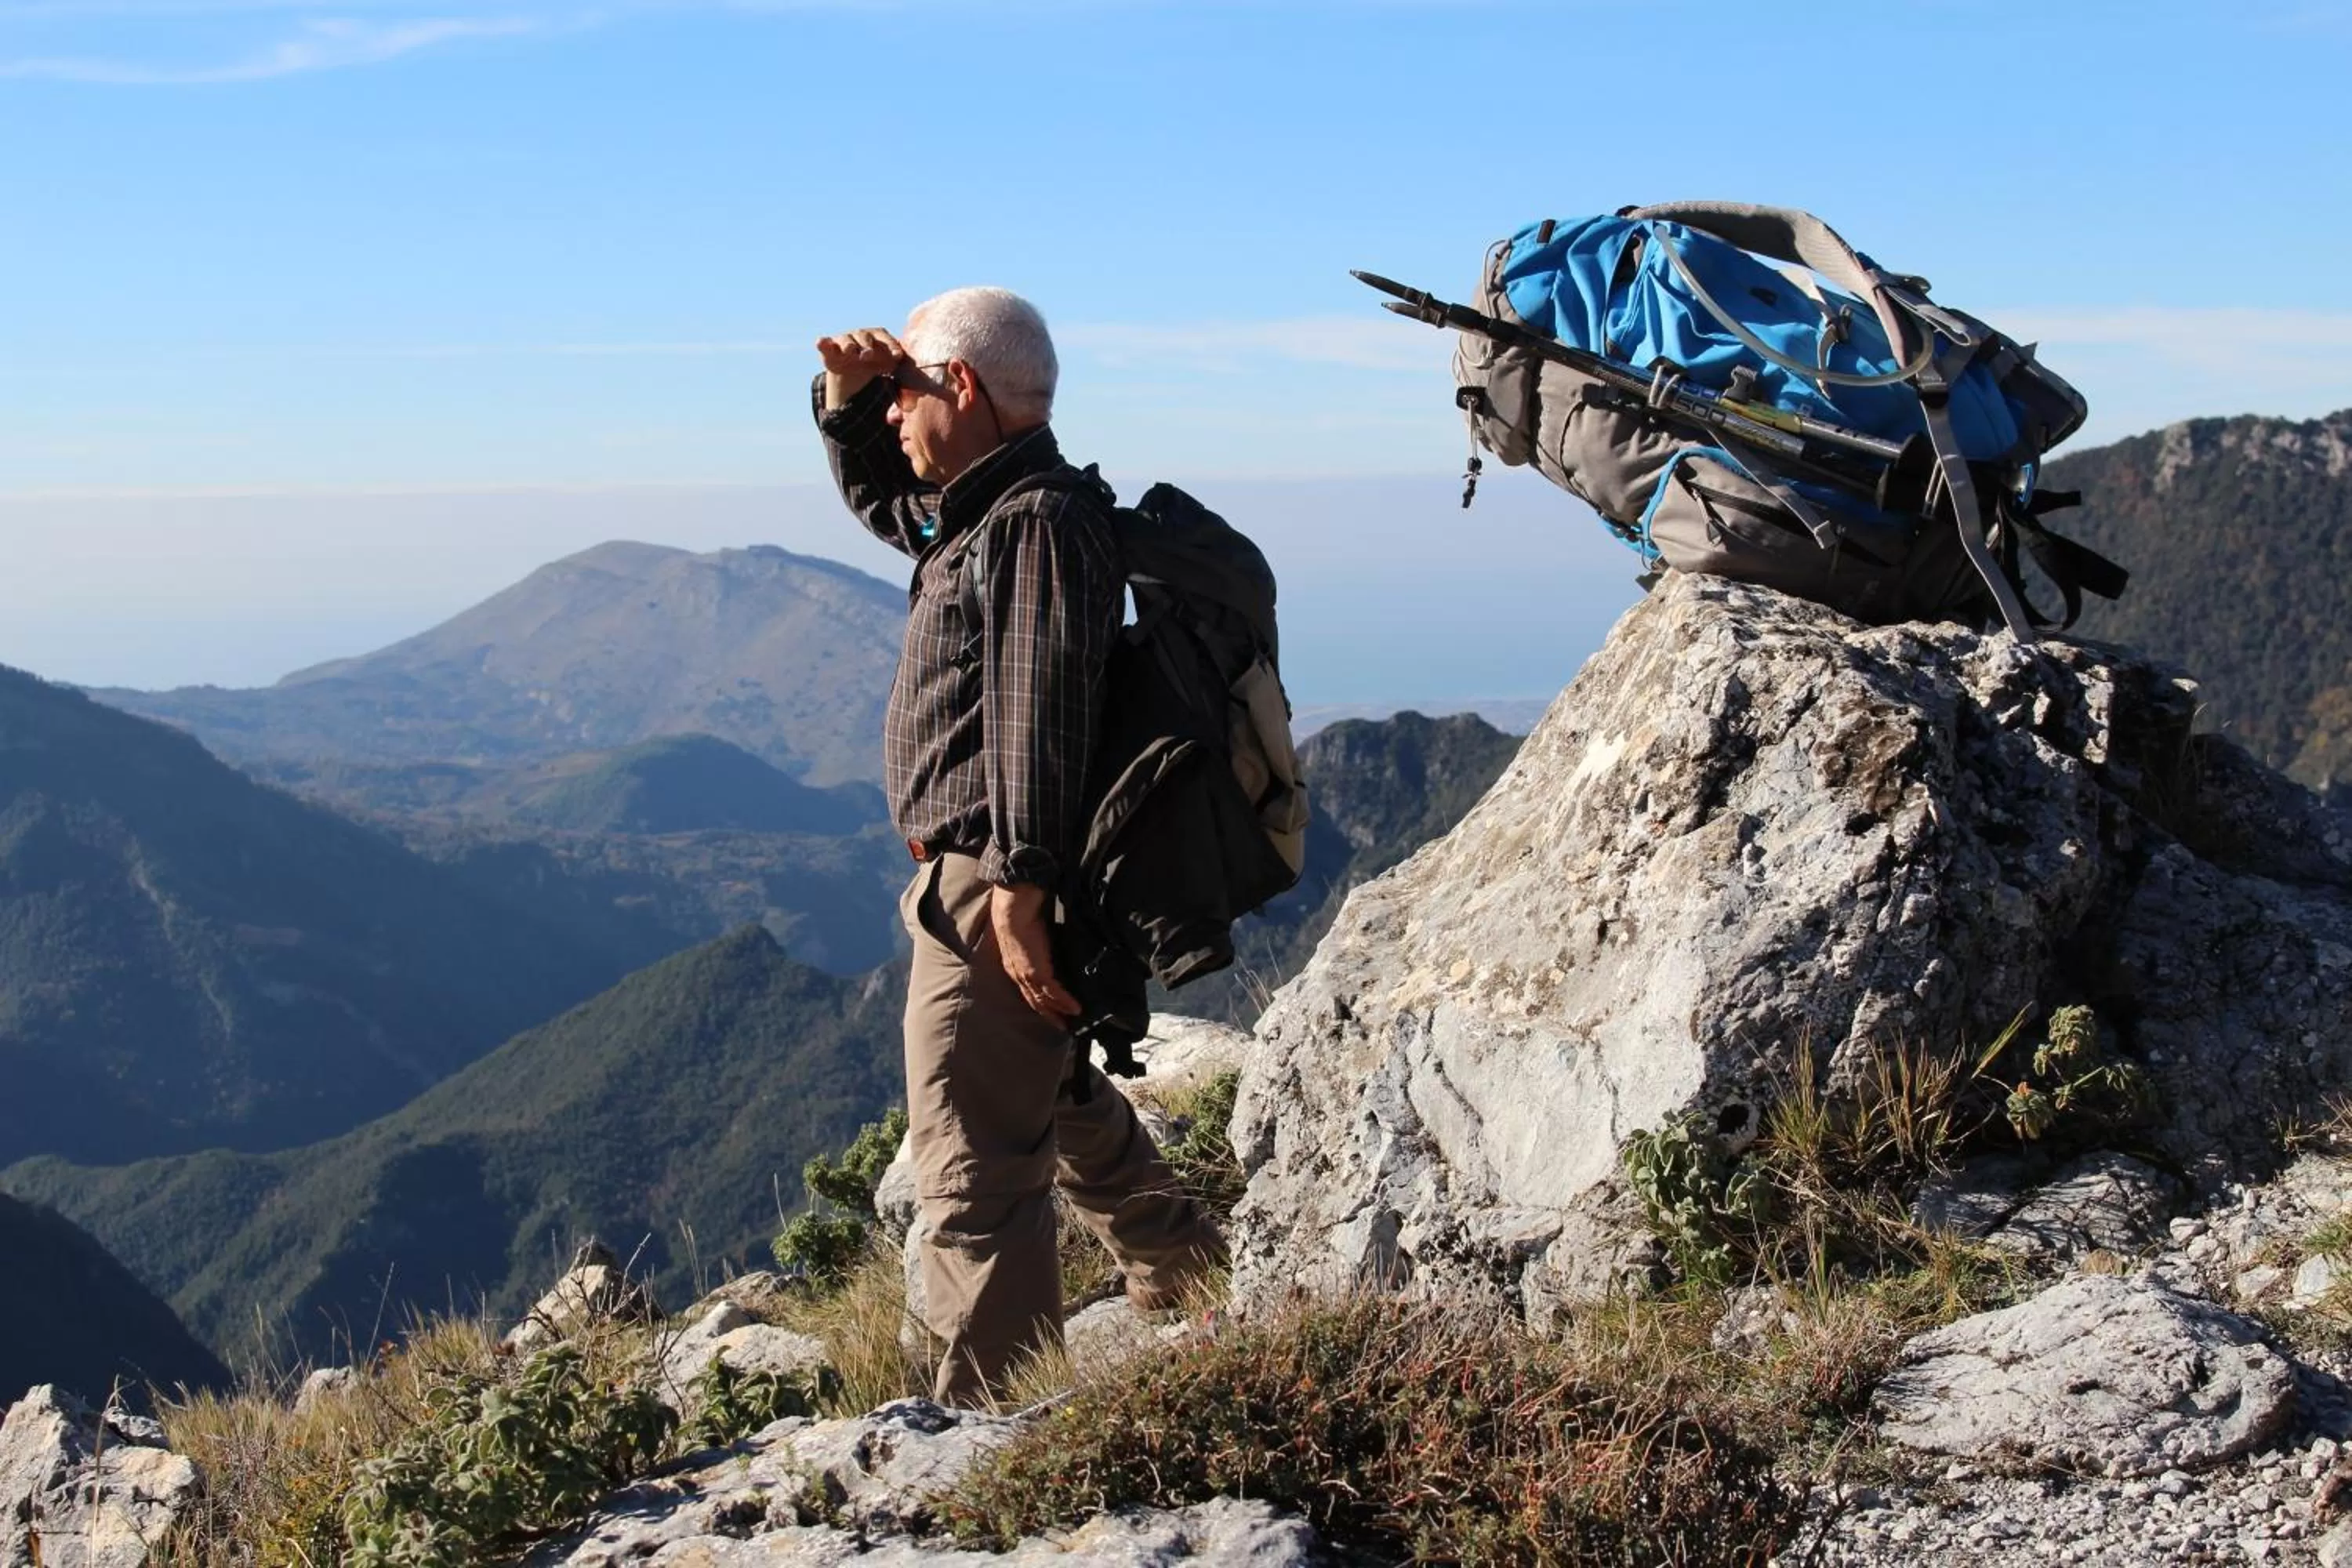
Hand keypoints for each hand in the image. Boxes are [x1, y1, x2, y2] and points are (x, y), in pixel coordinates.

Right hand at [815, 327, 906, 409]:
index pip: (885, 338)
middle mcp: (861, 338)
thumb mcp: (890, 373)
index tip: (897, 356)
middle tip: (868, 355)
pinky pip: (824, 345)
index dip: (891, 345)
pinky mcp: (829, 351)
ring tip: (849, 351)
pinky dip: (822, 343)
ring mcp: (844, 343)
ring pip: (846, 340)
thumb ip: (904, 380)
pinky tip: (820, 342)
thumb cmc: (876, 368)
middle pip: (864, 336)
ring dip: (848, 344)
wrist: (852, 374)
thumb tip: (918, 399)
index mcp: (878, 340)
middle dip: (867, 345)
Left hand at [988, 884, 1080, 1023]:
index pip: (1027, 989)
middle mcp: (1018, 975)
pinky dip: (1065, 1002)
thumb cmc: (1020, 916)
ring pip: (1043, 1000)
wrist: (1014, 912)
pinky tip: (1076, 1008)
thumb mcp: (1027, 935)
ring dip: (1058, 1012)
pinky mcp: (1037, 973)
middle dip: (1048, 1014)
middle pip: (1034, 1001)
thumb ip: (1035, 944)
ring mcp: (1027, 976)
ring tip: (1072, 1020)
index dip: (1038, 1001)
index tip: (1050, 1009)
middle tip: (1062, 1026)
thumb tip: (1044, 944)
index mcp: (1014, 966)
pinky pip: (1053, 993)